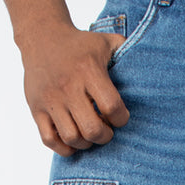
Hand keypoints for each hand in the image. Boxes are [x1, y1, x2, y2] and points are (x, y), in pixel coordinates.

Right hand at [21, 26, 129, 155]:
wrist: (41, 37)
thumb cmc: (80, 44)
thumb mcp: (105, 41)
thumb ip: (127, 51)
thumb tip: (148, 66)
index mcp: (88, 70)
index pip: (111, 107)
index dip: (121, 119)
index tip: (121, 117)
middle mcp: (68, 87)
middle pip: (92, 129)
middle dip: (105, 136)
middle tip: (107, 130)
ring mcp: (50, 100)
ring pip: (71, 138)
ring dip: (86, 143)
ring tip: (90, 134)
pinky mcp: (36, 108)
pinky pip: (49, 140)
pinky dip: (63, 147)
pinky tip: (73, 140)